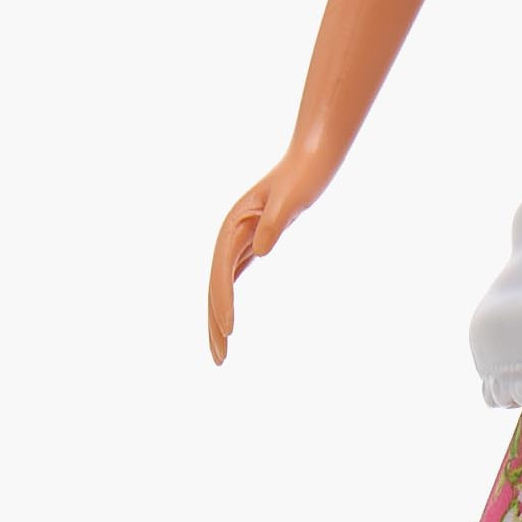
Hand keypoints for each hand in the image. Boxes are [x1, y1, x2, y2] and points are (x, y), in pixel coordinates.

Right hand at [207, 145, 336, 362]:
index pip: (223, 272)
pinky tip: (227, 324)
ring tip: (221, 352)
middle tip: (219, 359)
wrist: (307, 162)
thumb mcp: (290, 200)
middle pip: (216, 285)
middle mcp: (231, 234)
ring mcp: (238, 240)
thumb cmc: (301, 179)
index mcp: (236, 226)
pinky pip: (232, 277)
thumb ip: (274, 223)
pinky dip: (227, 301)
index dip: (223, 303)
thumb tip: (261, 251)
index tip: (229, 331)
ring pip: (221, 285)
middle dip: (215, 324)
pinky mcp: (249, 243)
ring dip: (218, 319)